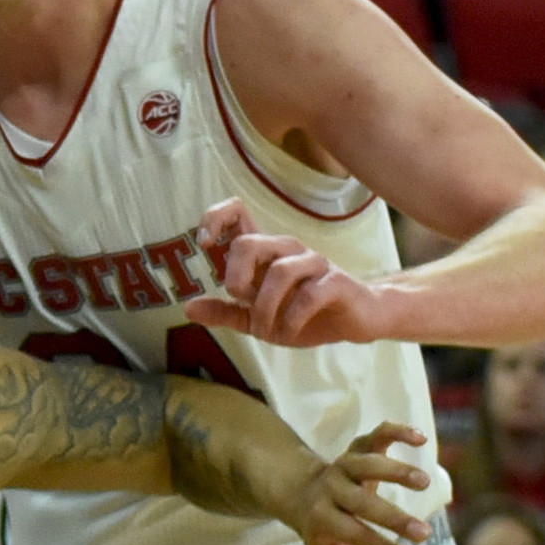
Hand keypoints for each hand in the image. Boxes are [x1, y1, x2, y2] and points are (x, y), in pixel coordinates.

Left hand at [191, 199, 391, 348]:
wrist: (356, 323)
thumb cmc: (304, 316)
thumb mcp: (257, 320)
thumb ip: (225, 312)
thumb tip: (189, 308)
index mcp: (266, 254)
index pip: (238, 212)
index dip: (216, 219)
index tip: (206, 244)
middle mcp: (287, 250)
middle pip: (250, 242)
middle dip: (237, 277)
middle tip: (242, 301)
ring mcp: (313, 263)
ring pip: (279, 272)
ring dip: (266, 310)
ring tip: (268, 332)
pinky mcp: (336, 282)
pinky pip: (308, 295)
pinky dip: (292, 320)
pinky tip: (290, 332)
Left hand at [288, 421, 431, 544]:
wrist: (302, 496)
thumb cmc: (327, 540)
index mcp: (322, 521)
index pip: (355, 536)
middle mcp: (330, 491)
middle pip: (361, 502)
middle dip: (392, 518)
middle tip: (423, 533)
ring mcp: (343, 467)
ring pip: (364, 463)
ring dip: (394, 471)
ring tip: (425, 482)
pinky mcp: (357, 449)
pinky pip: (374, 436)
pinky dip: (394, 432)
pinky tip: (419, 439)